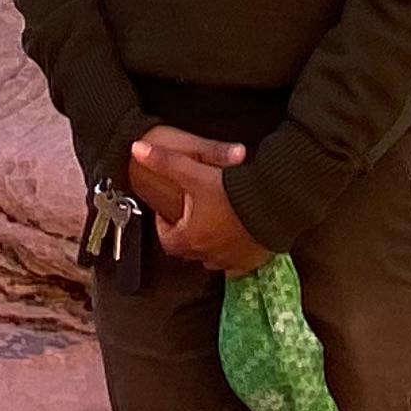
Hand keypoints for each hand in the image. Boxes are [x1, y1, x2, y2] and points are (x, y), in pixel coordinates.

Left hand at [130, 126, 272, 274]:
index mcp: (191, 238)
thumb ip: (164, 162)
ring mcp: (233, 260)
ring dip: (210, 244)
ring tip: (214, 223)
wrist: (274, 204)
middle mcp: (210, 255)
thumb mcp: (194, 172)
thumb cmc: (232, 192)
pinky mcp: (253, 260)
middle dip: (187, 234)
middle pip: (190, 250)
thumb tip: (137, 149)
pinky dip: (235, 251)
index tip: (168, 214)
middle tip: (191, 215)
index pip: (167, 241)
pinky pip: (238, 261)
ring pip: (214, 258)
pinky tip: (239, 235)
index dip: (164, 227)